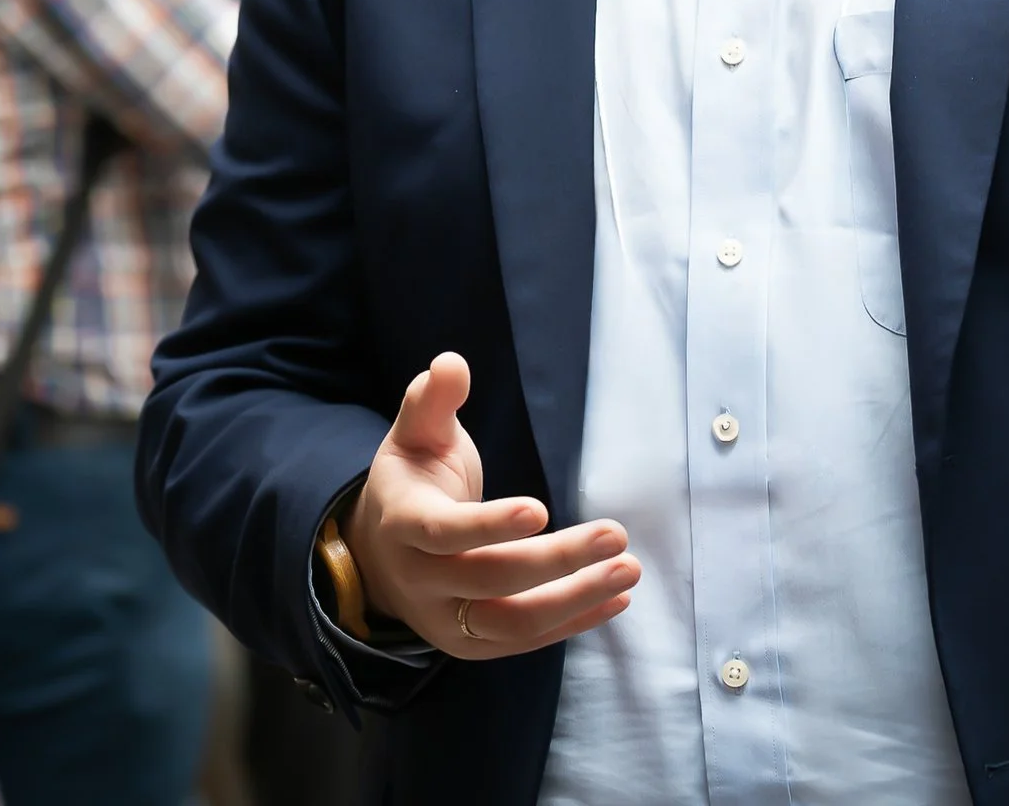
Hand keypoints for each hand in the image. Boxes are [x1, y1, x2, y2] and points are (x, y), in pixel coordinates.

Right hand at [343, 353, 638, 658]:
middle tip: (615, 535)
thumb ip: (433, 400)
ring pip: (512, 623)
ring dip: (575, 600)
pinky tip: (616, 600)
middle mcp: (421, 580)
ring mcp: (445, 620)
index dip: (489, 526)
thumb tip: (452, 363)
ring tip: (629, 571)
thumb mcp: (414, 434)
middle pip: (490, 579)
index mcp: (402, 523)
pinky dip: (573, 623)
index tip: (540, 511)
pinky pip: (526, 641)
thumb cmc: (411, 481)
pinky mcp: (472, 645)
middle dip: (556, 562)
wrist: (380, 553)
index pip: (443, 532)